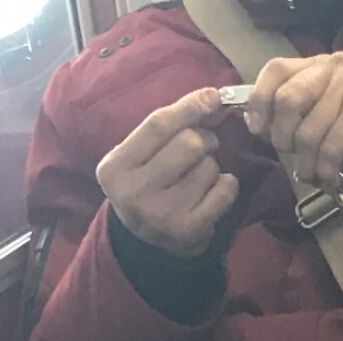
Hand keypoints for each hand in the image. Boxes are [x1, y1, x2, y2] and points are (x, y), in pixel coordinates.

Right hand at [96, 88, 238, 256]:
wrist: (146, 241)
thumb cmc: (146, 185)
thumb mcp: (140, 155)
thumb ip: (168, 126)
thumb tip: (212, 98)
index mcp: (115, 168)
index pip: (158, 125)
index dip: (190, 106)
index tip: (213, 96)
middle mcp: (134, 193)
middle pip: (188, 143)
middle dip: (204, 138)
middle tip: (203, 146)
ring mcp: (163, 214)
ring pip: (208, 167)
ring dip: (210, 166)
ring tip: (198, 177)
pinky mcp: (189, 231)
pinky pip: (224, 191)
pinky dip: (227, 185)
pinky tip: (214, 190)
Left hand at [246, 53, 342, 188]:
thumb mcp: (318, 110)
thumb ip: (290, 111)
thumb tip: (255, 124)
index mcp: (317, 65)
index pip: (276, 70)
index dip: (259, 100)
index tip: (258, 129)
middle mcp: (334, 69)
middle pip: (288, 102)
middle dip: (282, 139)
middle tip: (292, 157)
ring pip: (307, 134)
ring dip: (306, 165)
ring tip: (312, 175)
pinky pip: (329, 149)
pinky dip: (325, 171)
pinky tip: (329, 178)